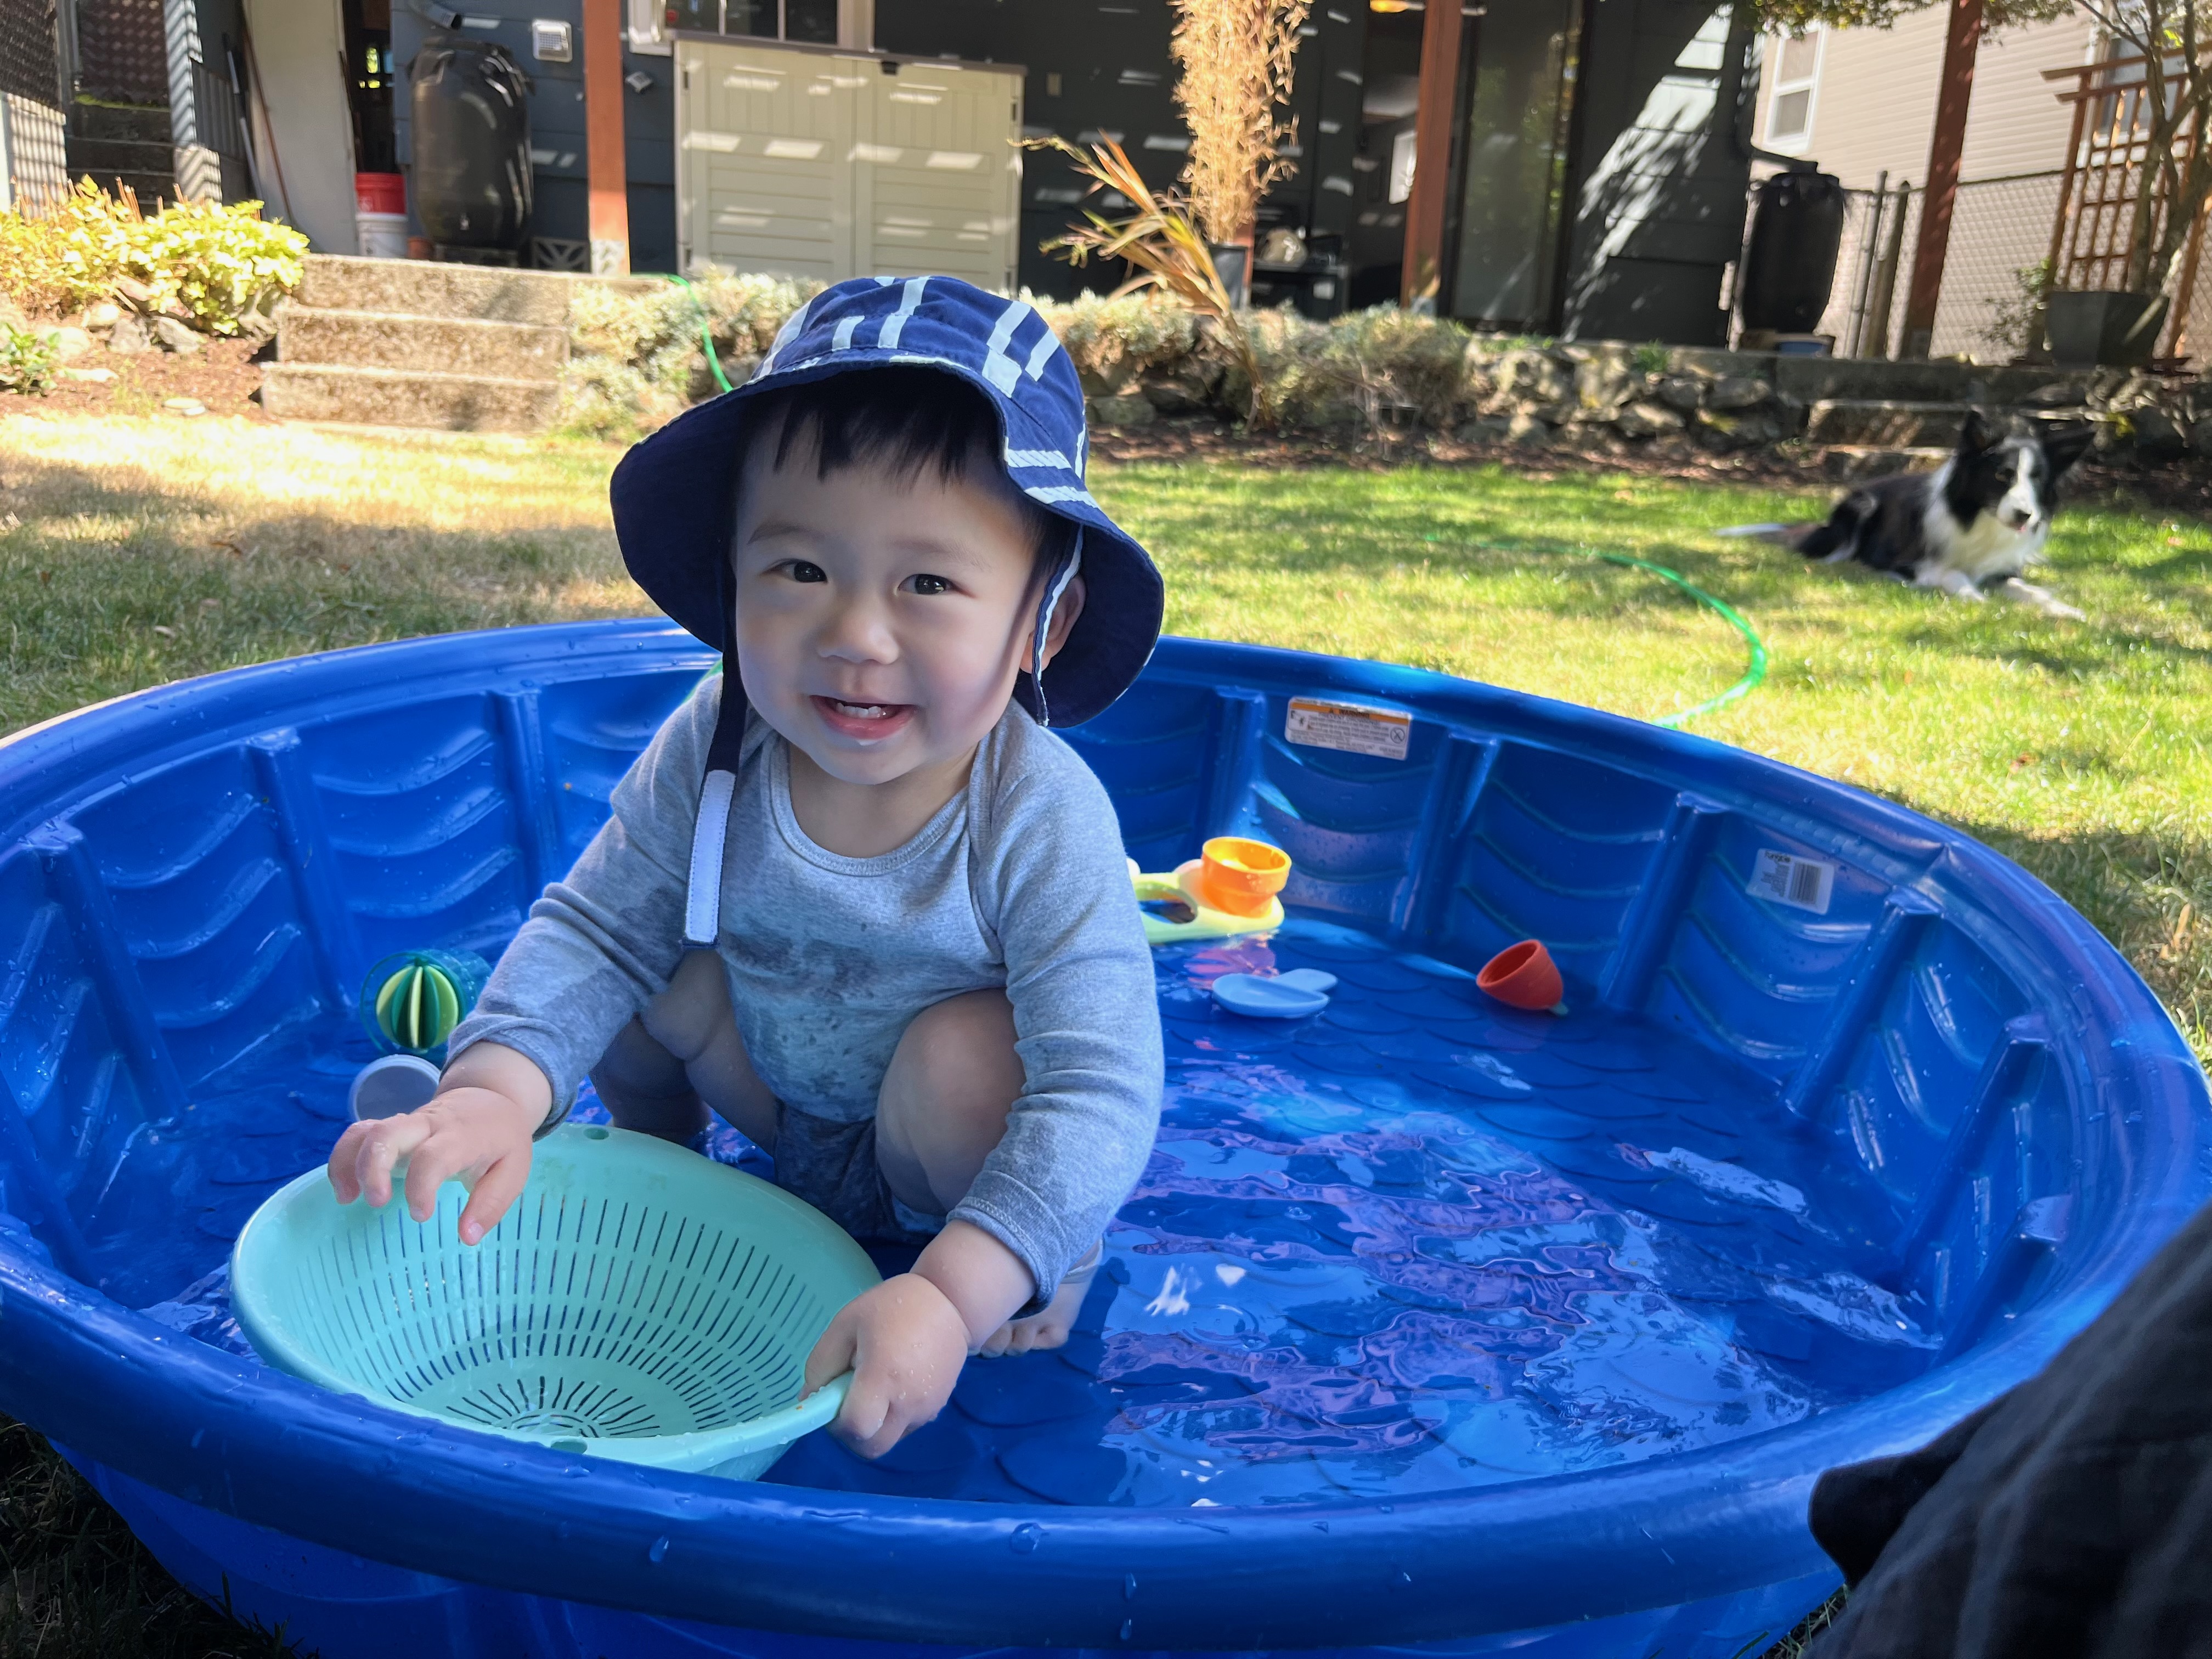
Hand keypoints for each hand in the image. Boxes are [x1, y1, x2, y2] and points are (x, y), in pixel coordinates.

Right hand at [326, 1044, 550, 1244]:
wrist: (492, 1098)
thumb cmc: (502, 1141)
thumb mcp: (513, 1171)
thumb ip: (491, 1204)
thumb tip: (468, 1237)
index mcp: (462, 1136)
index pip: (433, 1155)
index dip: (421, 1186)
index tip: (421, 1215)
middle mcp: (429, 1125)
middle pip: (388, 1133)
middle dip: (372, 1168)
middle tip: (377, 1202)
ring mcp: (406, 1123)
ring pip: (367, 1131)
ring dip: (349, 1163)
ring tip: (347, 1198)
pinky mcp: (392, 1127)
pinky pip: (358, 1133)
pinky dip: (343, 1158)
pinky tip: (345, 1189)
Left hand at [802, 1273, 969, 1458]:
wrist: (951, 1302)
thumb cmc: (893, 1307)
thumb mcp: (846, 1323)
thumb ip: (821, 1364)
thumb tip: (809, 1401)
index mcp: (883, 1377)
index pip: (855, 1428)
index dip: (836, 1423)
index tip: (835, 1399)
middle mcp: (908, 1402)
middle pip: (872, 1448)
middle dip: (853, 1434)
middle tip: (851, 1401)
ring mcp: (927, 1409)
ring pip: (889, 1440)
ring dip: (875, 1426)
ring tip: (877, 1386)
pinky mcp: (938, 1409)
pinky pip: (906, 1427)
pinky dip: (894, 1417)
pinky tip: (897, 1384)